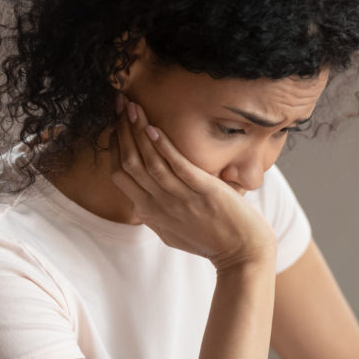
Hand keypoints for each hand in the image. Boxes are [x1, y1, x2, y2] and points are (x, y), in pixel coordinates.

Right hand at [109, 97, 276, 269]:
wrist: (243, 255)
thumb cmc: (210, 241)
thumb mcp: (172, 232)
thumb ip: (155, 215)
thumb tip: (141, 203)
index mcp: (150, 213)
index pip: (120, 175)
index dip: (115, 146)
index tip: (116, 122)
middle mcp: (160, 206)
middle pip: (129, 164)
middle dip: (122, 131)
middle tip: (119, 103)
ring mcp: (181, 200)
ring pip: (149, 162)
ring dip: (138, 131)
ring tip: (133, 106)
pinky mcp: (204, 193)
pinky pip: (177, 167)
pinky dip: (163, 147)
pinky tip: (154, 128)